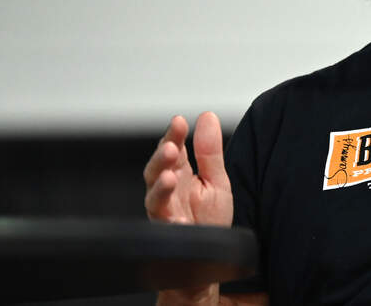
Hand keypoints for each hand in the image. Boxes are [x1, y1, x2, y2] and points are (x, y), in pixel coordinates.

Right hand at [143, 111, 232, 226]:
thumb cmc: (210, 219)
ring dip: (159, 187)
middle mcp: (167, 191)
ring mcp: (165, 212)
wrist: (212, 255)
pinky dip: (171, 223)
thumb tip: (206, 116)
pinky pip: (165, 228)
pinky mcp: (169, 234)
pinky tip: (179, 220)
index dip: (173, 135)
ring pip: (153, 197)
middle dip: (161, 158)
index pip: (172, 148)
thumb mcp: (216, 180)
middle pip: (155, 170)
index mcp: (179, 173)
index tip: (179, 122)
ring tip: (169, 177)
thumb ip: (210, 151)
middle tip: (170, 147)